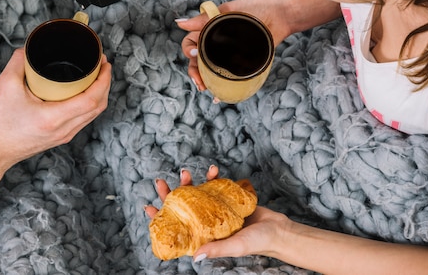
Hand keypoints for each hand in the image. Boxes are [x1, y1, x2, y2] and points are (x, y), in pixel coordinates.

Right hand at [0, 48, 111, 171]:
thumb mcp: (5, 86)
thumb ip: (17, 62)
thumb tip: (28, 48)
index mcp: (53, 118)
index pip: (91, 99)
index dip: (103, 80)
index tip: (104, 63)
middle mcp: (64, 129)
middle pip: (98, 106)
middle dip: (105, 83)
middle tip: (103, 64)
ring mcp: (65, 135)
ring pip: (94, 114)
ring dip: (100, 94)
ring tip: (97, 75)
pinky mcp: (62, 137)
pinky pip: (85, 119)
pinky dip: (91, 104)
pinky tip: (86, 92)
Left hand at [145, 166, 290, 262]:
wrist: (279, 230)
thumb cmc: (258, 242)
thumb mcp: (236, 246)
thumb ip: (217, 249)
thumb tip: (196, 256)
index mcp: (204, 236)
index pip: (176, 227)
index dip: (161, 218)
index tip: (148, 207)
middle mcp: (206, 222)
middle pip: (182, 207)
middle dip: (170, 194)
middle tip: (160, 182)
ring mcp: (215, 209)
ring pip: (195, 193)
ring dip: (189, 182)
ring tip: (185, 172)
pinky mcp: (227, 198)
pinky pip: (215, 185)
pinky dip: (212, 176)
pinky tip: (212, 170)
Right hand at [176, 0, 297, 90]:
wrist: (281, 15)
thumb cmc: (255, 8)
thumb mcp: (227, 12)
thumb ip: (203, 20)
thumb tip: (179, 23)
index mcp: (209, 30)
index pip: (190, 43)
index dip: (188, 51)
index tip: (194, 55)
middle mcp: (216, 44)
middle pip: (198, 62)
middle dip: (194, 73)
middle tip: (199, 82)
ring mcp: (229, 56)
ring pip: (210, 71)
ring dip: (205, 82)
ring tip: (205, 89)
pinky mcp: (242, 64)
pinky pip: (228, 78)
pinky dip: (222, 89)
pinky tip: (218, 98)